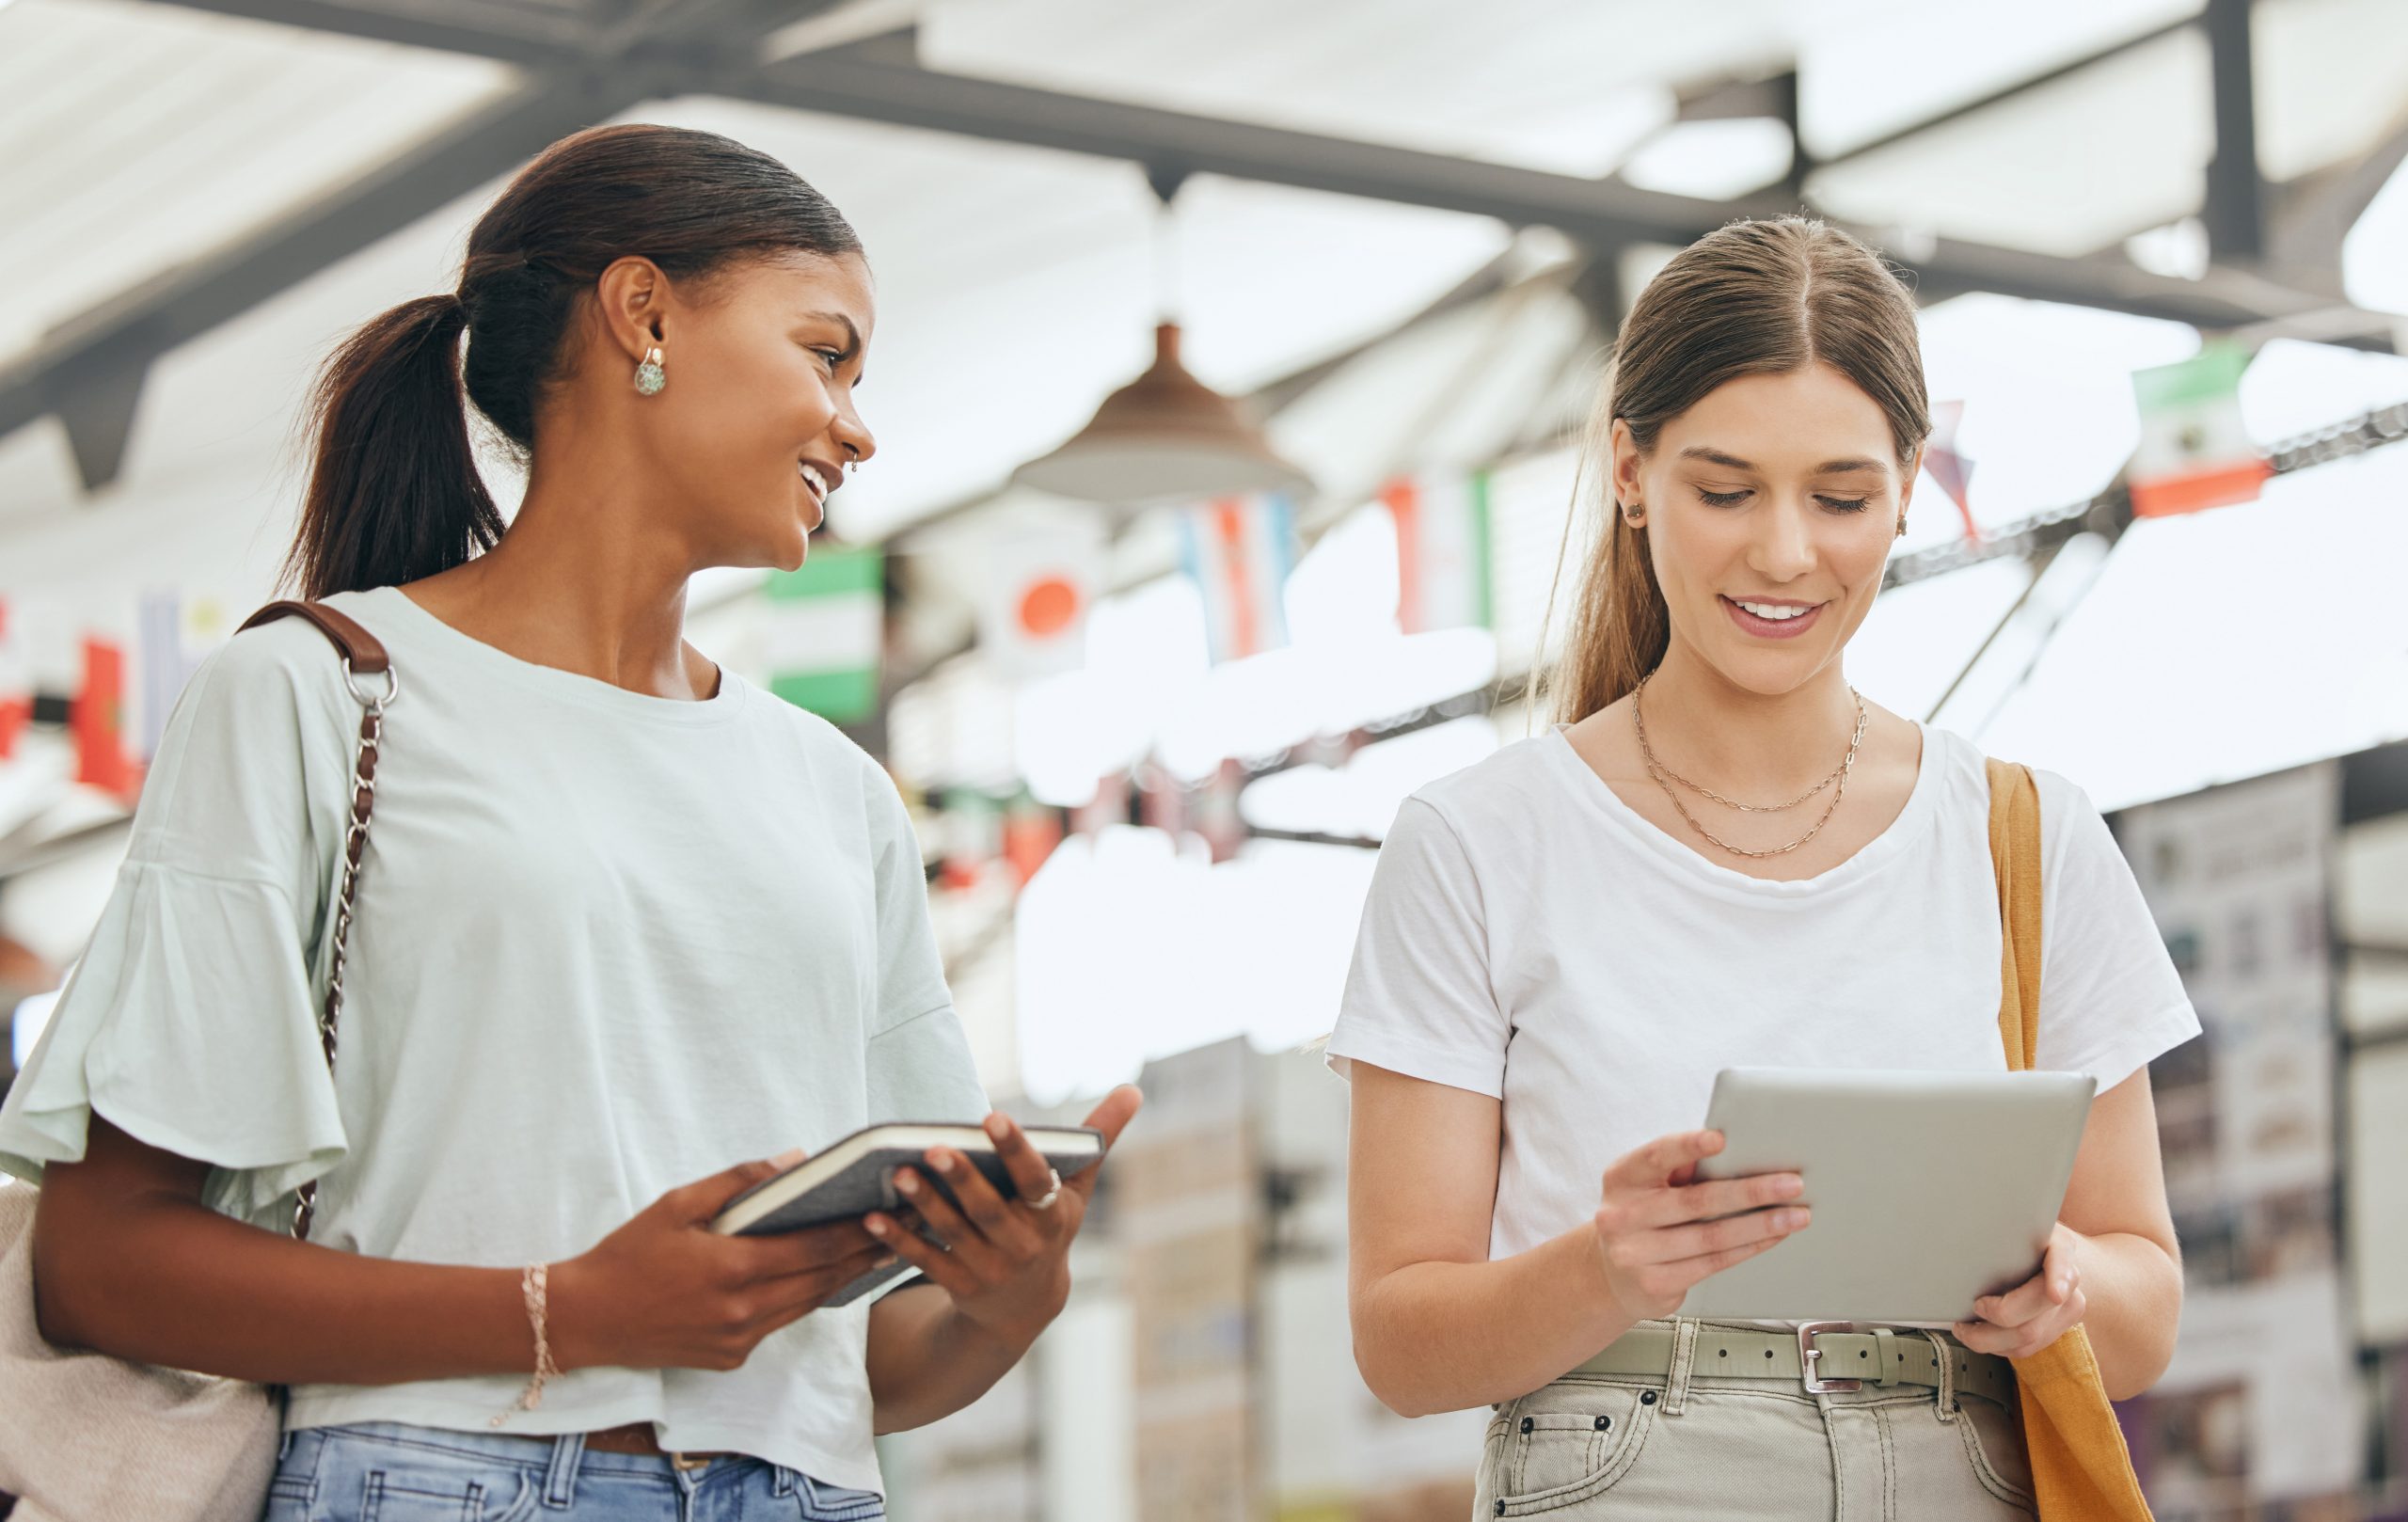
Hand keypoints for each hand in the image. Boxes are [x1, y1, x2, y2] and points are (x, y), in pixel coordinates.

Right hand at [549, 1152, 893, 1372]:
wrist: (585, 1319)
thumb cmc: (628, 1254)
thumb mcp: (678, 1204)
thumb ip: (738, 1181)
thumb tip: (792, 1160)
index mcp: (734, 1269)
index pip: (814, 1248)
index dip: (856, 1232)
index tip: (890, 1213)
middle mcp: (743, 1312)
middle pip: (820, 1281)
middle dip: (861, 1255)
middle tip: (900, 1232)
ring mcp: (738, 1340)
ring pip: (804, 1306)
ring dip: (838, 1280)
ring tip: (871, 1254)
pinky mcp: (730, 1358)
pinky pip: (778, 1324)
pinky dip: (800, 1300)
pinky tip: (817, 1280)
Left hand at [864, 1086, 1141, 1345]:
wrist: (1028, 1305)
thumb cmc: (1051, 1225)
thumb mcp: (1078, 1189)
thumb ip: (1101, 1137)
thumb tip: (1134, 1089)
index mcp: (1052, 1215)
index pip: (1035, 1179)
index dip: (1016, 1150)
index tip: (992, 1116)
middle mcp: (1023, 1246)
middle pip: (989, 1211)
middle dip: (962, 1179)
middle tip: (933, 1146)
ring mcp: (990, 1270)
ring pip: (954, 1234)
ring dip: (925, 1205)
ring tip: (899, 1172)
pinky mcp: (959, 1286)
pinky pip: (926, 1262)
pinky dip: (898, 1240)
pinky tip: (872, 1216)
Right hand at [1590, 1129, 1809, 1320]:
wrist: (1612, 1274)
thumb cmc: (1643, 1217)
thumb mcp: (1647, 1186)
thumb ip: (1679, 1169)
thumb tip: (1739, 1152)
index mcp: (1622, 1178)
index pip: (1655, 1156)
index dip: (1687, 1146)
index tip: (1721, 1139)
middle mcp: (1622, 1215)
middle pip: (1696, 1201)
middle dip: (1751, 1191)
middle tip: (1791, 1183)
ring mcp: (1635, 1253)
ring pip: (1712, 1237)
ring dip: (1761, 1225)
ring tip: (1796, 1215)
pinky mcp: (1655, 1283)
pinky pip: (1713, 1263)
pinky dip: (1749, 1248)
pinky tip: (1771, 1238)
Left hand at [1953, 1222, 2087, 1359]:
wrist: (2035, 1251)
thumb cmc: (2012, 1237)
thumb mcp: (2007, 1226)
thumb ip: (1997, 1229)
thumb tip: (1962, 1228)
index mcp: (2059, 1245)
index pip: (2063, 1259)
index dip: (2061, 1277)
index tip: (2055, 1293)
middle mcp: (2069, 1278)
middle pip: (2039, 1306)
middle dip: (2000, 1313)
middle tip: (1974, 1306)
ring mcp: (2066, 1307)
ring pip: (2030, 1336)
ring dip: (1990, 1338)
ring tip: (1963, 1328)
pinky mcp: (2056, 1329)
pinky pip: (2026, 1348)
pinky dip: (1997, 1345)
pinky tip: (1979, 1335)